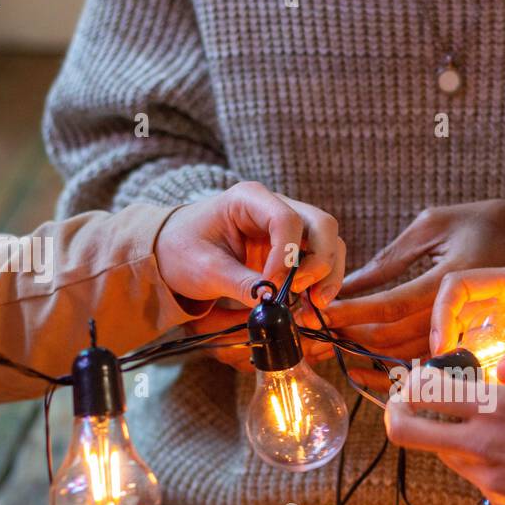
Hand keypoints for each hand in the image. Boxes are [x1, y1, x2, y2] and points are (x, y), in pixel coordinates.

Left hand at [154, 181, 344, 368]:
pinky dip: (322, 283)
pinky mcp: (293, 249)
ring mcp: (290, 227)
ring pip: (330, 243)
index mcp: (249, 199)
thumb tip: (270, 301)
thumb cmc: (183, 251)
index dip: (286, 256)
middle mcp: (276, 206)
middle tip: (306, 294)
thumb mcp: (204, 269)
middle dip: (321, 262)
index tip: (272, 286)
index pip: (286, 220)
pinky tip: (309, 305)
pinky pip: (321, 261)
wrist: (174, 253)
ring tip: (313, 305)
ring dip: (328, 275)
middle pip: (322, 226)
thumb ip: (238, 282)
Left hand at [321, 200, 504, 384]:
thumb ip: (393, 257)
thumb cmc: (482, 220)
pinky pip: (424, 364)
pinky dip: (391, 370)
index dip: (355, 310)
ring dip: (366, 356)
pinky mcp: (468, 342)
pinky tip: (365, 371)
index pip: (394, 303)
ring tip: (332, 350)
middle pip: (397, 337)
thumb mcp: (434, 224)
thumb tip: (350, 282)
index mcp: (453, 277)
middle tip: (317, 333)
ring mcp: (467, 331)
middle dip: (351, 336)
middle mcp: (461, 312)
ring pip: (408, 356)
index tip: (322, 311)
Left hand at [385, 372, 504, 504]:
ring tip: (484, 429)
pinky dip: (484, 463)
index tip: (417, 379)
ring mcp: (488, 479)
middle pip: (405, 431)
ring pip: (442, 454)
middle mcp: (484, 444)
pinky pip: (476, 477)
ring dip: (449, 439)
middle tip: (405, 407)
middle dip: (395, 414)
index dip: (411, 382)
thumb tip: (498, 382)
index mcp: (500, 406)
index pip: (425, 390)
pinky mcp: (498, 504)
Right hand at [432, 264, 504, 384]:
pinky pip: (496, 361)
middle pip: (459, 314)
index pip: (461, 285)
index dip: (442, 313)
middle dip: (443, 341)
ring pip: (474, 339)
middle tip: (438, 377)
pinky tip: (481, 399)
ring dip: (461, 362)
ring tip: (453, 392)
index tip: (441, 348)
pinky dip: (484, 377)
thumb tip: (503, 374)